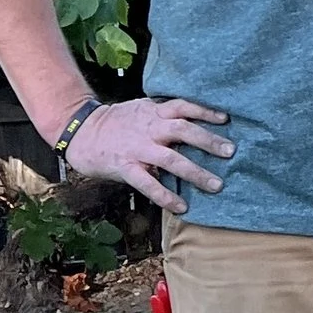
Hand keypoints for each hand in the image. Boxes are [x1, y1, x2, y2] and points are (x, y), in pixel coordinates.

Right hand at [61, 95, 233, 214]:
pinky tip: (181, 206)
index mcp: (153, 111)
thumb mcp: (141, 109)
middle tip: (231, 152)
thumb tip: (195, 122)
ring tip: (217, 185)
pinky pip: (148, 184)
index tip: (226, 119)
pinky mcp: (125, 167)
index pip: (184, 106)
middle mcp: (149, 127)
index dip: (205, 111)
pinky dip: (166, 196)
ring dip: (196, 173)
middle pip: (184, 130)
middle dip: (209, 141)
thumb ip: (164, 115)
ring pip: (172, 159)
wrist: (80, 131)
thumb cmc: (116, 123)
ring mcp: (137, 148)